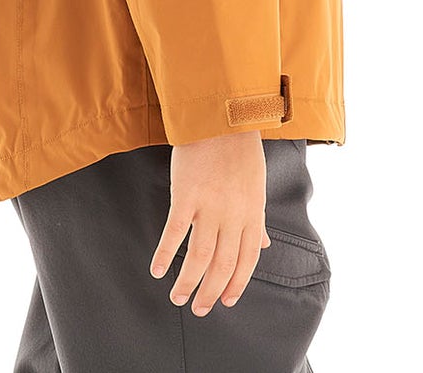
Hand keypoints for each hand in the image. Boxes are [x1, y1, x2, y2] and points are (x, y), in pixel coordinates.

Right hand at [149, 129, 271, 314]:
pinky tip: (158, 269)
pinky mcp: (186, 194)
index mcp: (254, 212)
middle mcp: (234, 214)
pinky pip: (175, 232)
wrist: (222, 114)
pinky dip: (165, 254)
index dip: (237, 283)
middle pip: (223, 265)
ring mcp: (210, 205)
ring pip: (200, 257)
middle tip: (199, 309)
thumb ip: (257, 218)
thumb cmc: (239, 148)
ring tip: (177, 298)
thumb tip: (264, 244)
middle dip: (211, 292)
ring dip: (188, 282)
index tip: (227, 301)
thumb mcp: (256, 184)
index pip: (248, 259)